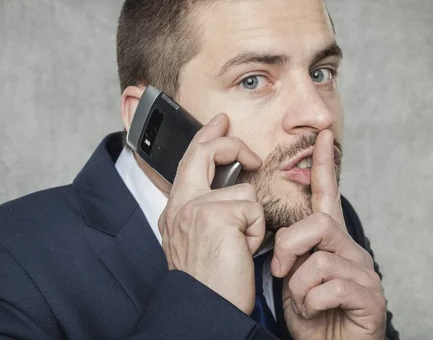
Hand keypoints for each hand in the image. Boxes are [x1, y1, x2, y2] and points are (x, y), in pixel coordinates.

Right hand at [158, 113, 264, 313]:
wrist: (205, 309)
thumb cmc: (209, 283)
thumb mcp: (198, 242)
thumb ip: (206, 212)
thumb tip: (232, 190)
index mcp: (175, 211)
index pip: (189, 161)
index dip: (206, 137)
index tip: (219, 122)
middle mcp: (180, 205)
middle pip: (204, 152)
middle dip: (229, 143)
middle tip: (250, 154)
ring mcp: (195, 207)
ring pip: (242, 190)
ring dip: (252, 219)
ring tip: (241, 245)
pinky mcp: (216, 214)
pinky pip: (253, 208)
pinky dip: (257, 231)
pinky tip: (244, 250)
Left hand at [272, 129, 386, 339]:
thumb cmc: (307, 312)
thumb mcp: (288, 275)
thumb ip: (288, 248)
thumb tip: (277, 232)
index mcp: (329, 241)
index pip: (327, 194)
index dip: (324, 164)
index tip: (323, 134)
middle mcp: (350, 249)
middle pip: (319, 223)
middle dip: (291, 246)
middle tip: (279, 270)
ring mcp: (364, 272)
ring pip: (322, 258)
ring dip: (299, 282)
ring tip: (299, 299)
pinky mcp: (370, 298)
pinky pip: (332, 286)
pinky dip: (311, 301)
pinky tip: (312, 311)